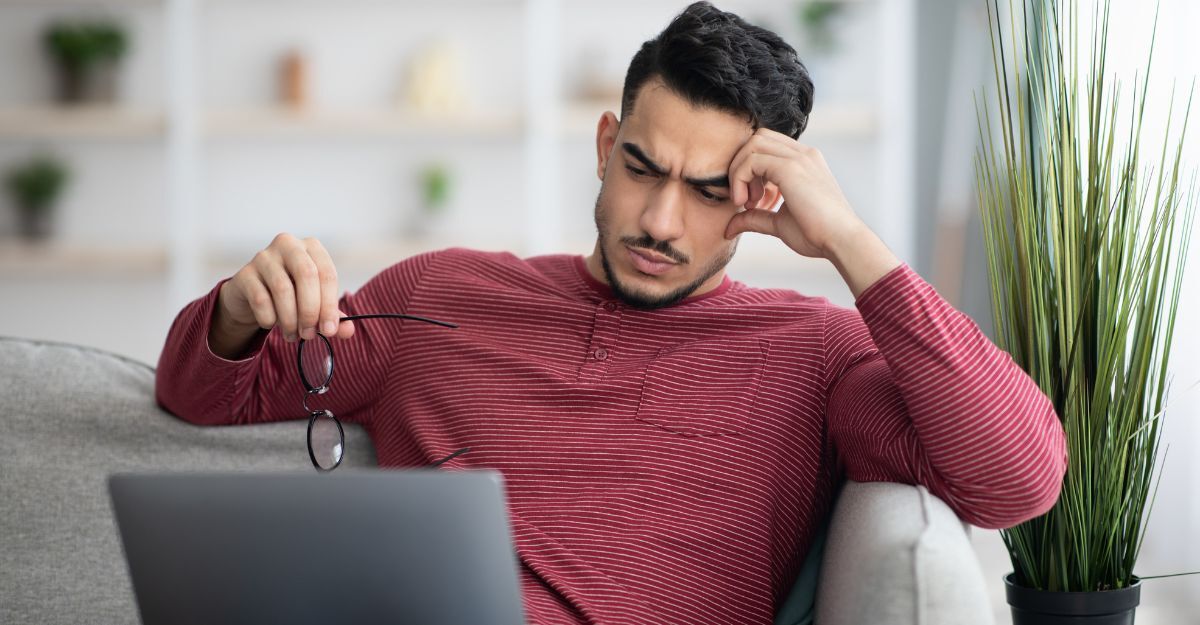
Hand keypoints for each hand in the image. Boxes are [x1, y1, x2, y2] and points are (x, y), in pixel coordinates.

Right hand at [218, 233, 353, 343]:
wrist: (252, 295)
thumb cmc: (292, 295)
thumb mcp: (315, 303)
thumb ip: (333, 316)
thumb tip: (347, 331)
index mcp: (312, 248)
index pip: (327, 273)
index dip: (330, 305)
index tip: (330, 330)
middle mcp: (288, 245)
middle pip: (307, 275)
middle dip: (311, 310)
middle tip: (310, 334)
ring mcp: (264, 256)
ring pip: (283, 288)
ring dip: (290, 319)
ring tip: (293, 335)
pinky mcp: (244, 273)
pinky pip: (260, 299)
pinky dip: (269, 317)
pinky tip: (272, 324)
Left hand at [723, 128, 865, 259]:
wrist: (841, 241)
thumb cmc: (817, 234)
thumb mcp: (779, 223)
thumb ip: (755, 218)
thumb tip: (728, 226)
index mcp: (805, 161)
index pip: (767, 146)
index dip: (750, 169)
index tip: (751, 200)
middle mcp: (803, 154)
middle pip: (757, 139)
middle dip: (741, 165)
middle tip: (745, 199)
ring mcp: (799, 157)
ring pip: (752, 144)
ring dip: (739, 171)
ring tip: (746, 203)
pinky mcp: (791, 168)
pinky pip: (752, 160)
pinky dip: (740, 179)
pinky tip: (747, 204)